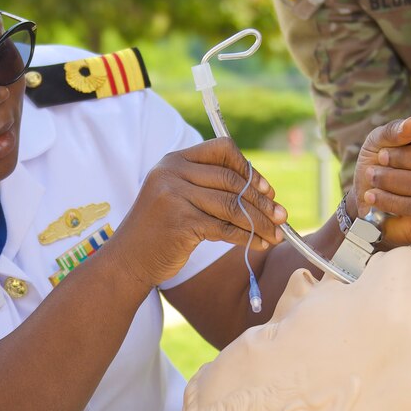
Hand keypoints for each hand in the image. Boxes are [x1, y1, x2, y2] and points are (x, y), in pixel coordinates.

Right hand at [105, 138, 285, 290]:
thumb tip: (262, 191)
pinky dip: (247, 237)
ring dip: (260, 222)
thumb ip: (208, 187)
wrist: (127, 261)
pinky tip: (259, 244)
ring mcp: (174, 196)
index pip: (222, 149)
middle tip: (282, 217)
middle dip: (262, 201)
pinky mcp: (180, 222)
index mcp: (174, 160)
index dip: (248, 168)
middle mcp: (172, 172)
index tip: (267, 190)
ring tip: (277, 235)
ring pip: (233, 206)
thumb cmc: (159, 232)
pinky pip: (225, 228)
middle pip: (232, 180)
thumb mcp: (178, 197)